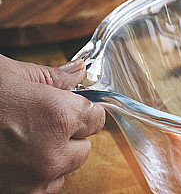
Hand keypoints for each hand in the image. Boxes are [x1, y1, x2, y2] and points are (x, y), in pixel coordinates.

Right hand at [0, 55, 105, 192]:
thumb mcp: (9, 75)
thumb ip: (50, 77)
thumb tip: (76, 73)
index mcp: (57, 116)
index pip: (96, 117)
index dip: (83, 108)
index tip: (71, 105)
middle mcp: (51, 153)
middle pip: (83, 148)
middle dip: (69, 135)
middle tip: (38, 122)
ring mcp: (32, 181)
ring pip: (62, 171)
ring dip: (50, 158)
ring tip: (18, 140)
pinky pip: (40, 188)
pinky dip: (31, 176)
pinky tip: (9, 157)